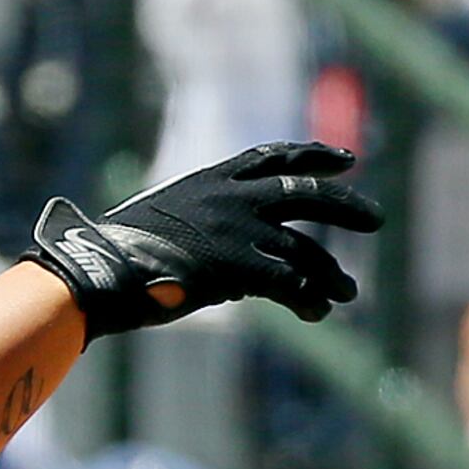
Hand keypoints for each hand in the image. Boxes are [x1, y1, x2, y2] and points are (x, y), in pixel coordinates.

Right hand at [24, 141, 383, 340]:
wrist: (93, 274)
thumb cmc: (107, 256)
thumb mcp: (155, 224)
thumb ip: (194, 229)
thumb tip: (218, 263)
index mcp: (208, 180)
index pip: (271, 157)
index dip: (312, 155)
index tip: (345, 159)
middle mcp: (230, 198)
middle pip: (306, 194)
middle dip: (346, 206)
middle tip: (375, 220)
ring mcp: (237, 230)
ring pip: (304, 251)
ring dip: (330, 274)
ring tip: (346, 295)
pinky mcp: (239, 267)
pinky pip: (289, 283)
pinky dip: (307, 299)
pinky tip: (317, 312)